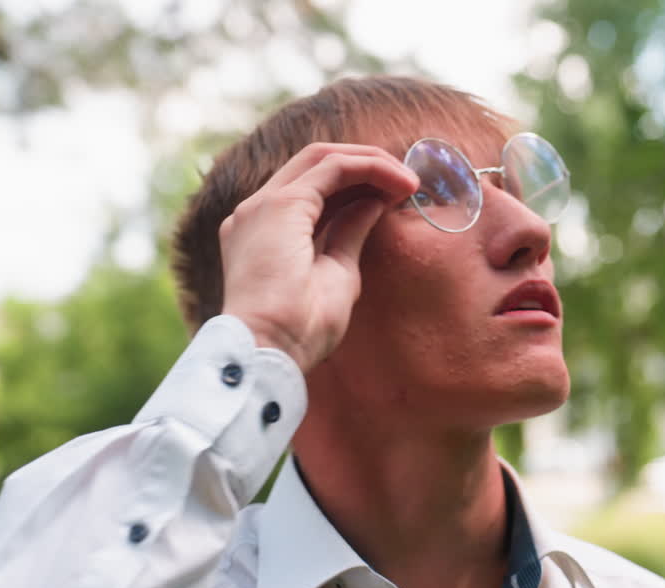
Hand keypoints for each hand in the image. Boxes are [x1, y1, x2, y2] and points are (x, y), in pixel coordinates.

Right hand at [219, 143, 418, 372]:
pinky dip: (370, 168)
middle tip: (406, 182)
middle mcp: (256, 210)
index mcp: (262, 231)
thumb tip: (372, 205)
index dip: (355, 185)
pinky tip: (400, 184)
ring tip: (409, 182)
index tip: (393, 197)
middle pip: (314, 165)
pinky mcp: (282, 203)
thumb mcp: (335, 273)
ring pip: (323, 158)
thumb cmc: (299, 330)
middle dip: (365, 166)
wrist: (270, 351)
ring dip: (371, 163)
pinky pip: (333, 167)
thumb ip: (348, 235)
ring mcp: (264, 203)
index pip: (311, 189)